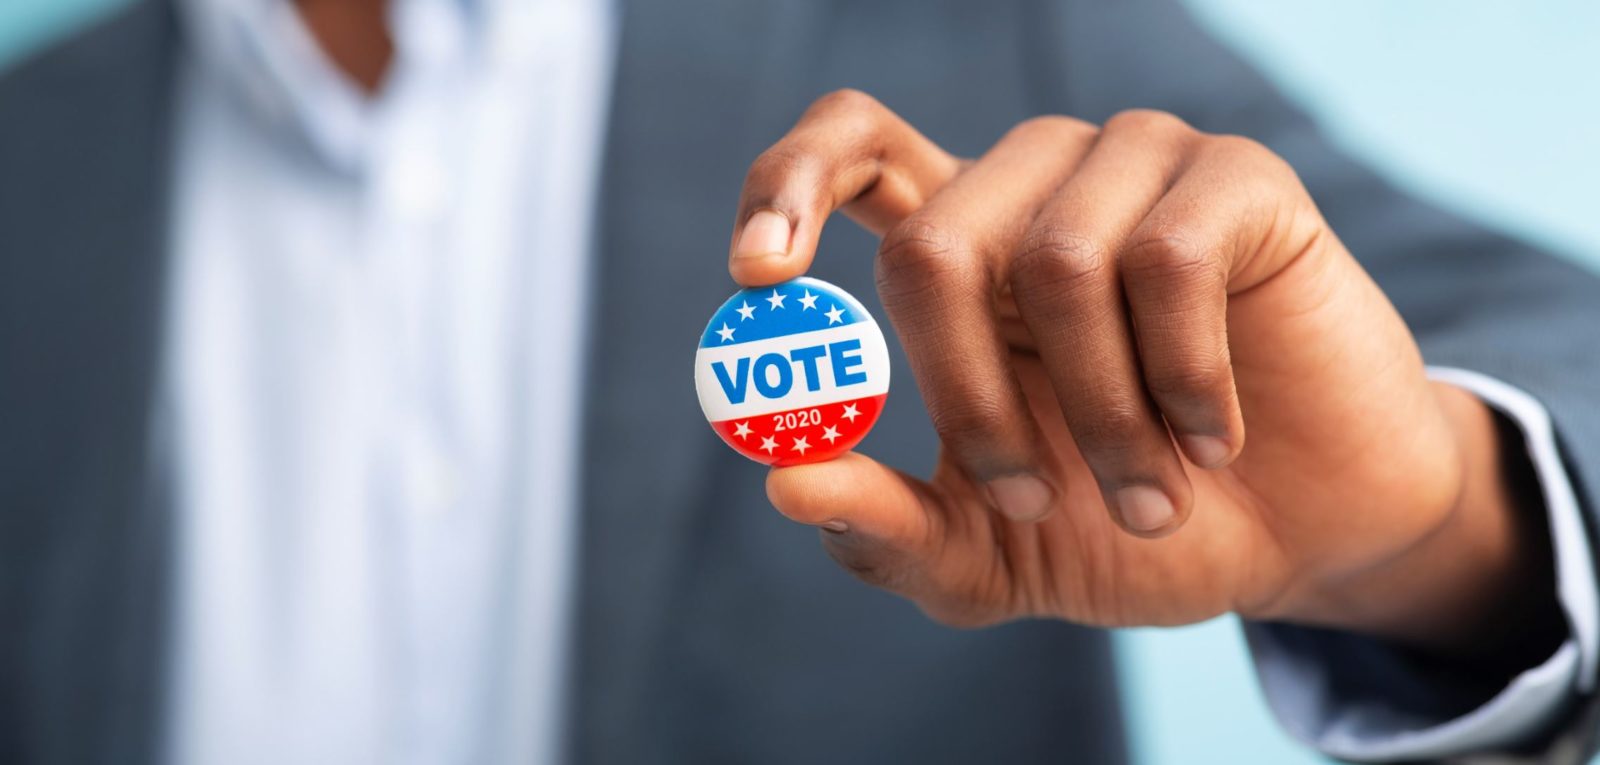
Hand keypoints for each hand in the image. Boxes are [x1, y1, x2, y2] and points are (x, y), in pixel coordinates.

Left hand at [728, 90, 1553, 650]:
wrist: (1300, 536)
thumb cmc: (1128, 524)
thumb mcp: (989, 552)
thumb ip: (887, 529)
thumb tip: (783, 481)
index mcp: (959, 247)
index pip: (849, 151)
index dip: (786, 190)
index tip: (757, 280)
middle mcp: (1034, 186)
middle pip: (933, 238)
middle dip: (969, 398)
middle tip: (1023, 495)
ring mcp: (1136, 168)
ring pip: (1056, 259)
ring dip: (1099, 415)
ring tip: (1149, 490)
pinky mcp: (1236, 180)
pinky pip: (1172, 261)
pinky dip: (1184, 381)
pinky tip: (1214, 435)